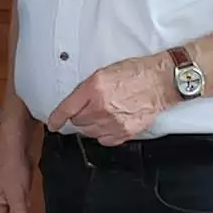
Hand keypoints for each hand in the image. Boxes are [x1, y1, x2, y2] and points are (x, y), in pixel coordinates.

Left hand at [46, 54, 175, 144]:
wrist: (160, 81)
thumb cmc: (135, 73)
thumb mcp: (104, 72)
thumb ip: (87, 89)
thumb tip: (76, 104)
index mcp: (93, 88)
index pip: (67, 108)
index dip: (56, 118)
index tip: (53, 124)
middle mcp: (101, 107)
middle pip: (78, 122)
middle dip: (80, 116)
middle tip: (91, 108)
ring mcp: (113, 122)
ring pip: (89, 132)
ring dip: (91, 125)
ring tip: (103, 115)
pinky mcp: (124, 132)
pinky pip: (104, 140)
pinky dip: (104, 134)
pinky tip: (110, 124)